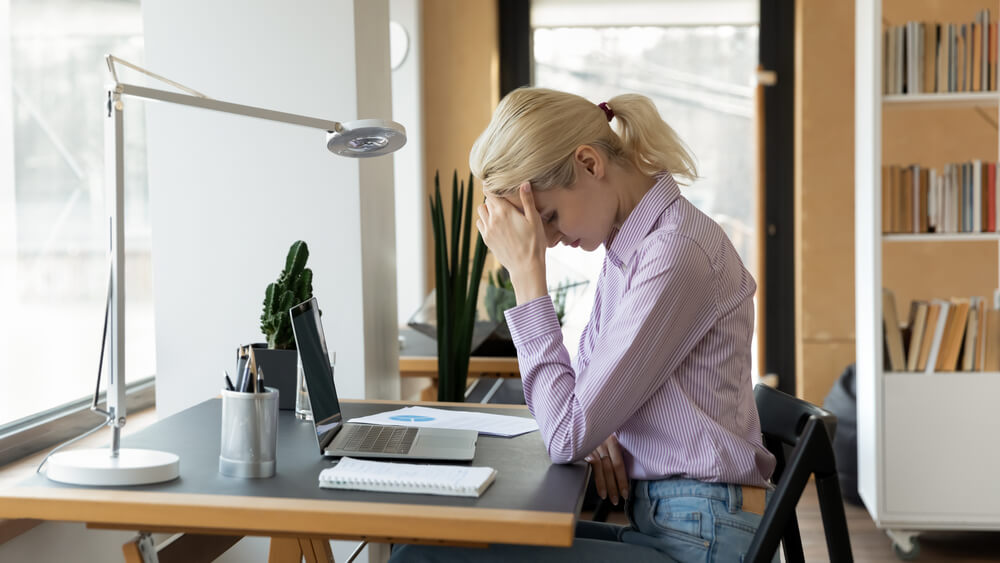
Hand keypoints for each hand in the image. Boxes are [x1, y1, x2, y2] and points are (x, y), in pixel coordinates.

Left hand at [476, 183, 547, 302]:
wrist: (526, 267)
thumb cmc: (534, 243)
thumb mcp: (534, 220)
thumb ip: (527, 200)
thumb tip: (524, 183)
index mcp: (504, 211)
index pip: (490, 192)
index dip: (493, 187)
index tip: (499, 187)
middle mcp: (492, 219)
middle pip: (486, 201)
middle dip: (493, 199)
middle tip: (505, 203)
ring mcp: (487, 230)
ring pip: (480, 212)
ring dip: (488, 210)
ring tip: (500, 214)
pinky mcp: (486, 239)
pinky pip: (480, 224)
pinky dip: (485, 221)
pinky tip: (497, 225)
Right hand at [584, 435, 628, 505]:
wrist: (569, 423)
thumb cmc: (586, 434)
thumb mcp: (600, 438)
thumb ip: (607, 451)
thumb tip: (614, 470)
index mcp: (611, 439)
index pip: (619, 463)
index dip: (623, 479)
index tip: (625, 493)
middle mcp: (603, 441)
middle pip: (613, 467)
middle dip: (616, 485)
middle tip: (618, 499)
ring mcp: (593, 444)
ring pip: (604, 467)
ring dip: (607, 485)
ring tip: (608, 498)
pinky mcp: (584, 447)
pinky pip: (593, 464)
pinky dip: (598, 478)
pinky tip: (600, 488)